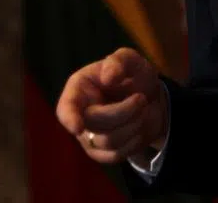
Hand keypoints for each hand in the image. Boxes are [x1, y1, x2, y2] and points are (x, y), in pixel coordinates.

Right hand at [56, 47, 168, 163]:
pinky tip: (139, 128)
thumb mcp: (131, 60)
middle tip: (141, 98)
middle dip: (124, 111)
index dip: (70, 117)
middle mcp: (79, 113)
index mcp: (79, 88)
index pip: (66, 108)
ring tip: (142, 110)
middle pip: (94, 123)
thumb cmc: (135, 76)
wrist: (152, 99)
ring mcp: (88, 135)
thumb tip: (108, 77)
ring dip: (133, 125)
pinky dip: (133, 142)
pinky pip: (114, 156)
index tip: (78, 127)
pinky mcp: (101, 152)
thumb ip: (119, 62)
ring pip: (107, 141)